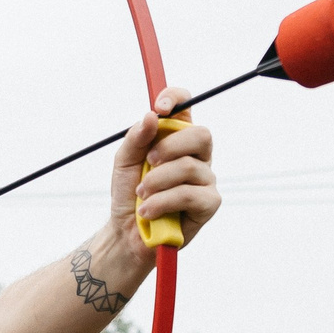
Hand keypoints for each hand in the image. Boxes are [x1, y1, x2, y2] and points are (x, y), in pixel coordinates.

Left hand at [107, 87, 218, 259]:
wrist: (127, 233)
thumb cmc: (129, 194)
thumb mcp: (124, 162)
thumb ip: (136, 138)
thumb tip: (151, 116)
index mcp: (177, 138)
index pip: (186, 107)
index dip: (177, 99)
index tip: (159, 107)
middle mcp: (196, 156)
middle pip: (201, 134)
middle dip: (170, 147)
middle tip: (149, 162)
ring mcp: (205, 179)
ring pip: (189, 167)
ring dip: (157, 182)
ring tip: (141, 196)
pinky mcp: (208, 204)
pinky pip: (189, 195)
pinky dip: (163, 202)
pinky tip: (148, 211)